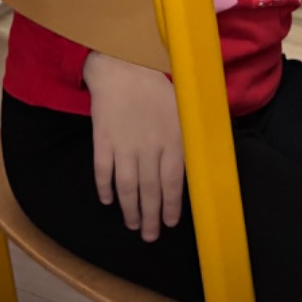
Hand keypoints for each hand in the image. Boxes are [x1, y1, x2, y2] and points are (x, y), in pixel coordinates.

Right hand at [82, 51, 184, 240]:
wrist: (121, 65)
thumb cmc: (155, 85)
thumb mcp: (181, 109)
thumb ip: (188, 137)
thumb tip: (200, 162)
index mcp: (171, 140)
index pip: (173, 183)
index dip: (172, 206)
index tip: (170, 223)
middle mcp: (148, 148)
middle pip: (149, 191)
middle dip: (151, 217)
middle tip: (150, 236)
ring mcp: (123, 145)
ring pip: (127, 187)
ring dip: (130, 210)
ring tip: (132, 225)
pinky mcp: (102, 140)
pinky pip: (103, 171)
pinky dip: (105, 188)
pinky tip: (108, 200)